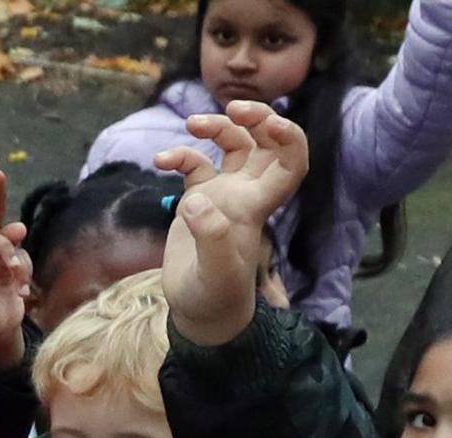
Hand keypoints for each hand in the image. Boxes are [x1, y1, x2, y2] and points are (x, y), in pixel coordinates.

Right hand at [160, 99, 302, 346]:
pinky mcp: (197, 201)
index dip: (288, 136)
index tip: (268, 124)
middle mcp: (245, 195)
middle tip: (233, 108)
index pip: (291, 161)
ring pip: (232, 145)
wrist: (201, 315)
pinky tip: (160, 161)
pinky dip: (179, 155)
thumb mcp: (214, 275)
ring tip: (192, 123)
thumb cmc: (214, 298)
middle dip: (256, 118)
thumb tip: (197, 202)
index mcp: (257, 206)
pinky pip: (195, 165)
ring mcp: (222, 195)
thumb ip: (210, 238)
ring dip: (217, 127)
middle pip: (265, 143)